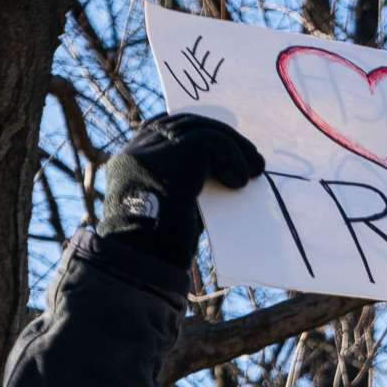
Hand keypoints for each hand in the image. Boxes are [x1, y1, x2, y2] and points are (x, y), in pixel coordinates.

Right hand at [98, 114, 264, 269]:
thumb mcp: (173, 209)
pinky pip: (211, 141)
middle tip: (250, 156)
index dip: (192, 132)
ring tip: (256, 168)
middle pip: (182, 124)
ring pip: (199, 129)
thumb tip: (219, 172)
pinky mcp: (172, 154)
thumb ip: (187, 185)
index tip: (222, 145)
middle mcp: (136, 151)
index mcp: (130, 164)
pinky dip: (232, 157)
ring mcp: (151, 150)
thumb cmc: (161, 251)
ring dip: (233, 146)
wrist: (147, 262)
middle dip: (220, 136)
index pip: (159, 130)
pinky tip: (239, 181)